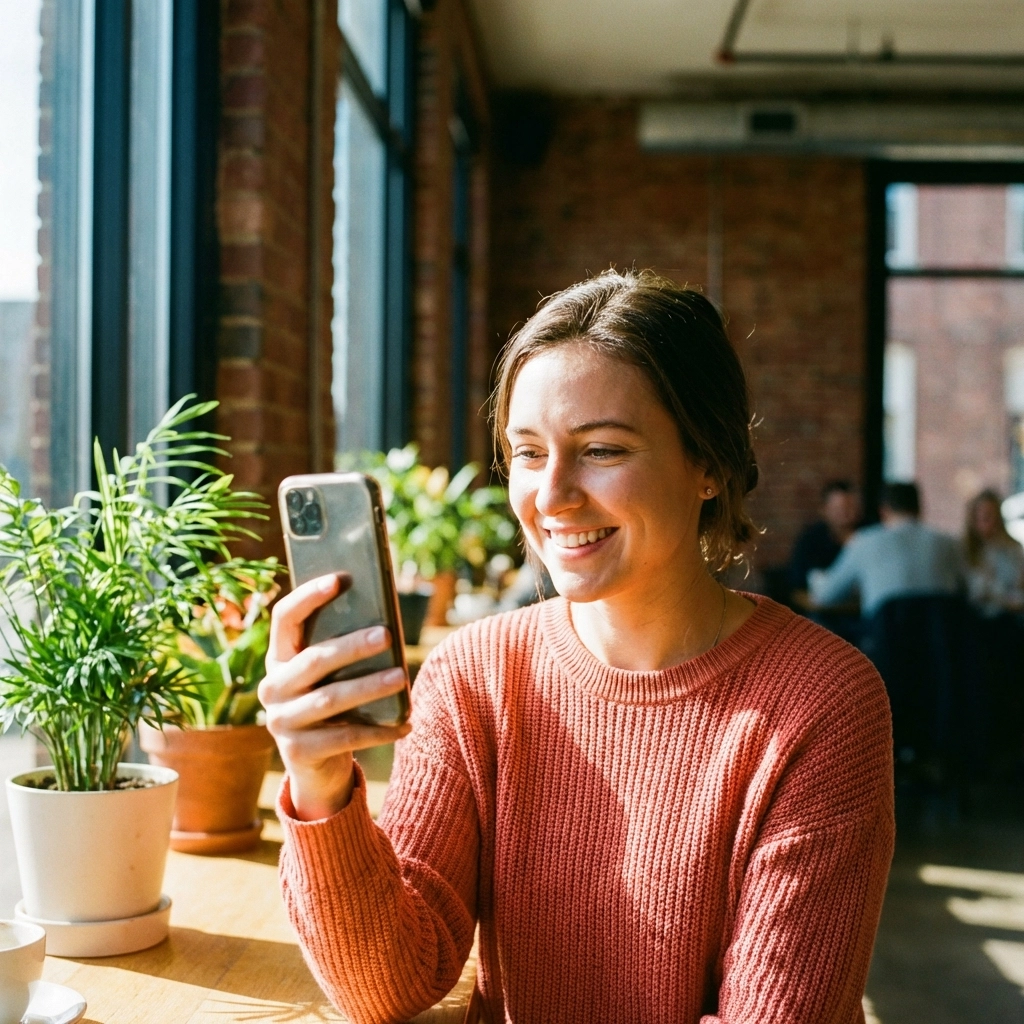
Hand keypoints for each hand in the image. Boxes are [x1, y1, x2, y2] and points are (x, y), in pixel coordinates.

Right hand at [259, 573, 410, 820]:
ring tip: (401, 676)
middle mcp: (272, 689)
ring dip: (368, 687)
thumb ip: (342, 648)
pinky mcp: (297, 753)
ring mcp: (281, 723)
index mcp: (278, 658)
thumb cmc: (331, 704)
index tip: (340, 578)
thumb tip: (383, 620)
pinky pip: (345, 738)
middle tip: (385, 634)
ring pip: (330, 700)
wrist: (315, 765)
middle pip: (313, 660)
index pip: (285, 617)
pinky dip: (379, 731)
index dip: (308, 596)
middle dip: (351, 646)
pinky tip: (406, 723)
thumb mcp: (330, 675)